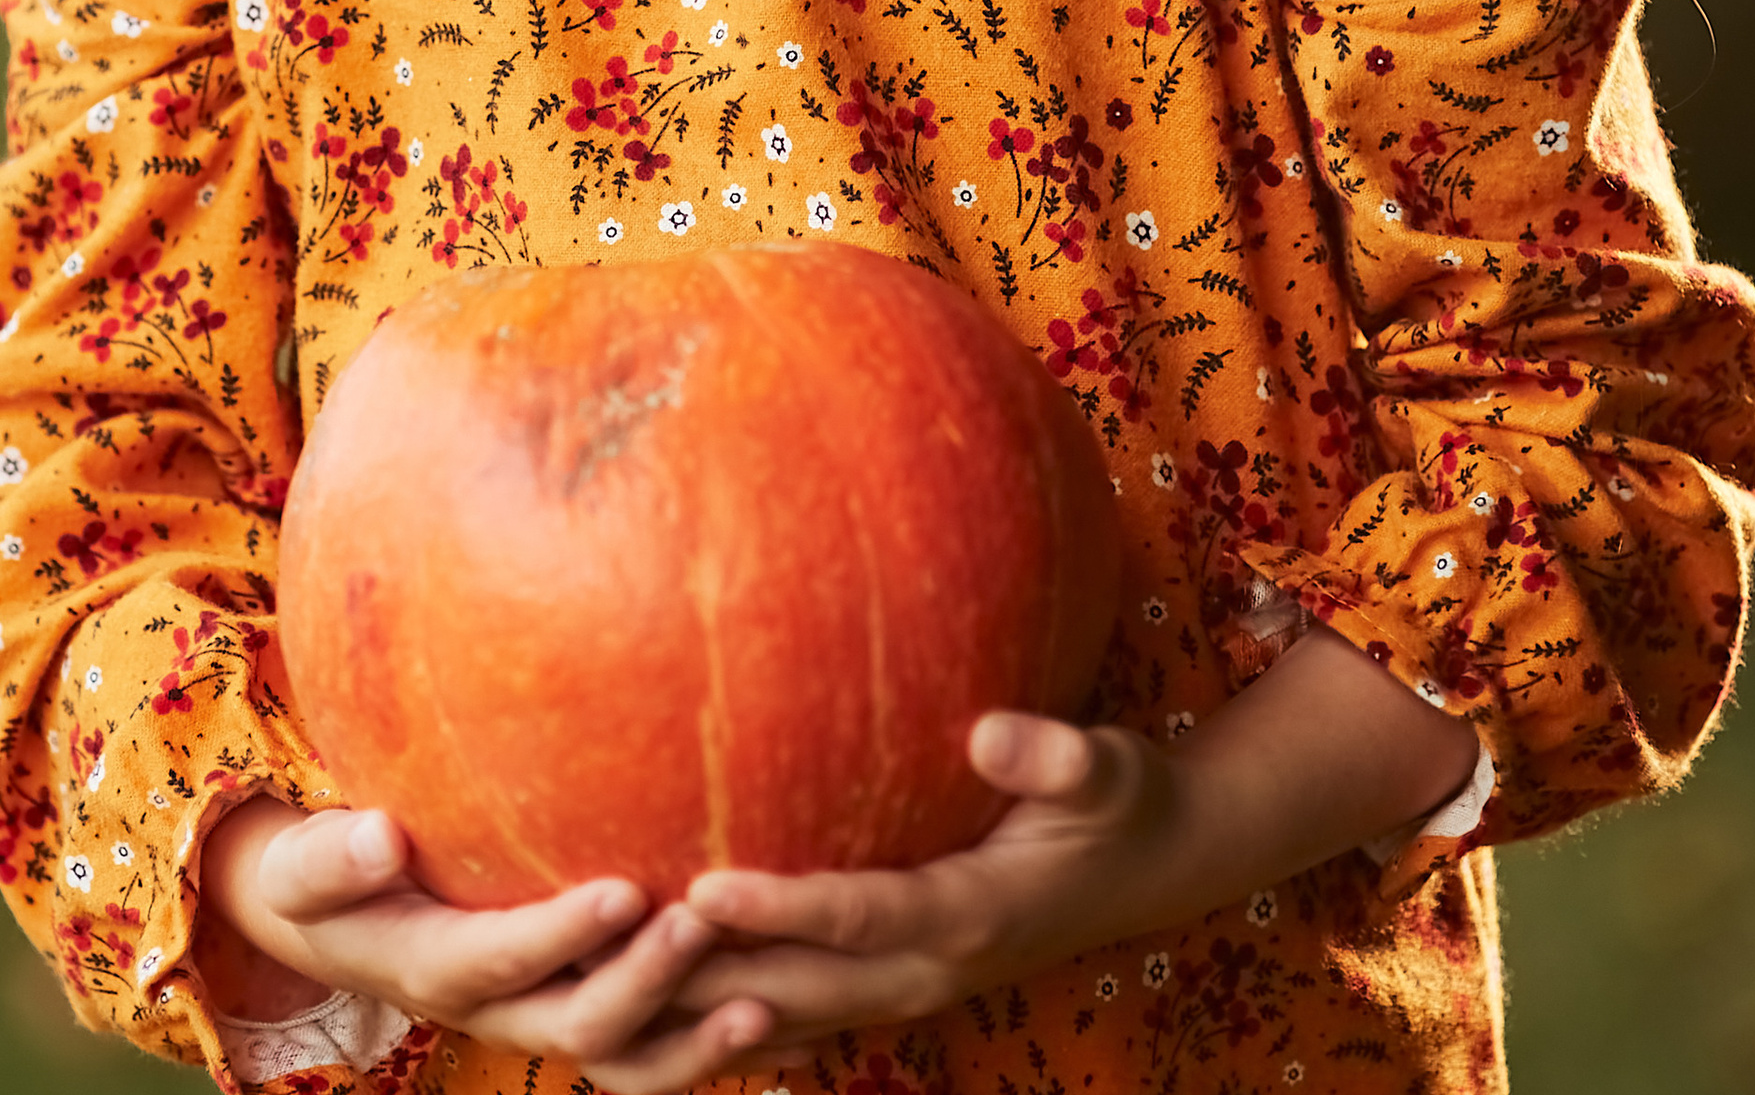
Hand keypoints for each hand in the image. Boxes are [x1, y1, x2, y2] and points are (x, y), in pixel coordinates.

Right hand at [201, 798, 787, 1094]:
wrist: (351, 928)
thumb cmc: (331, 877)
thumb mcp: (308, 868)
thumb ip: (336, 858)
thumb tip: (377, 835)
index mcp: (433, 967)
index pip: (501, 958)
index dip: (562, 935)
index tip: (626, 890)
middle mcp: (499, 1010)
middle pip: (579, 1022)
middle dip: (645, 979)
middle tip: (705, 921)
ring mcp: (545, 1019)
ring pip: (626, 1057)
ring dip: (694, 1041)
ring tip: (764, 1002)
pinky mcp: (584, 1013)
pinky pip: (652, 1051)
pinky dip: (711, 1048)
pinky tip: (782, 1025)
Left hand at [669, 626, 1486, 1056]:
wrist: (1153, 869)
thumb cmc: (1121, 803)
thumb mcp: (1108, 769)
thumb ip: (1055, 755)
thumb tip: (992, 731)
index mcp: (971, 916)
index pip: (859, 917)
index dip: (781, 907)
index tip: (702, 884)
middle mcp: (928, 972)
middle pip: (797, 989)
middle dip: (704, 976)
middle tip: (608, 947)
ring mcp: (907, 993)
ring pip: (783, 1021)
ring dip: (695, 1011)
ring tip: (601, 985)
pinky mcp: (890, 990)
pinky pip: (794, 1023)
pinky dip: (722, 1021)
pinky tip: (650, 1002)